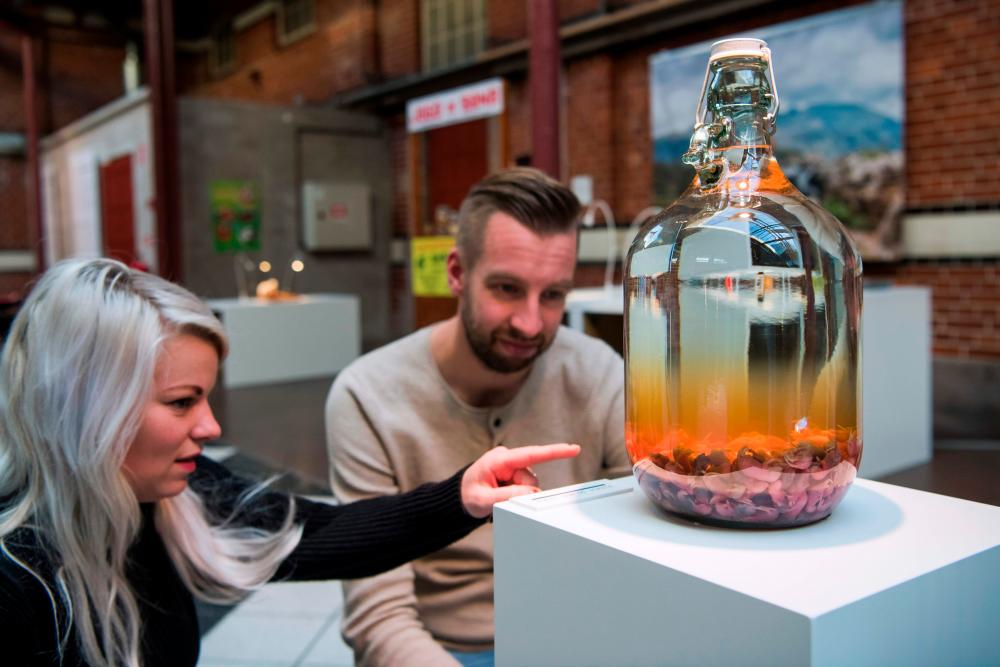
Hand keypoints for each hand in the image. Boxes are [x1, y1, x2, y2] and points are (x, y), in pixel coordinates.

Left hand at [460, 444, 580, 517]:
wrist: (460, 497)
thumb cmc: (468, 495)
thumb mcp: (482, 500)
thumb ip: (507, 496)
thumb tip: (532, 493)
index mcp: (499, 459)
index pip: (531, 454)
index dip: (554, 452)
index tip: (574, 449)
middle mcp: (508, 459)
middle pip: (531, 479)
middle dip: (522, 493)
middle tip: (500, 500)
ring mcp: (512, 467)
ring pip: (530, 486)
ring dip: (518, 495)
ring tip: (497, 497)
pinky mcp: (515, 475)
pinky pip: (525, 488)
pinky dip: (518, 495)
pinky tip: (503, 495)